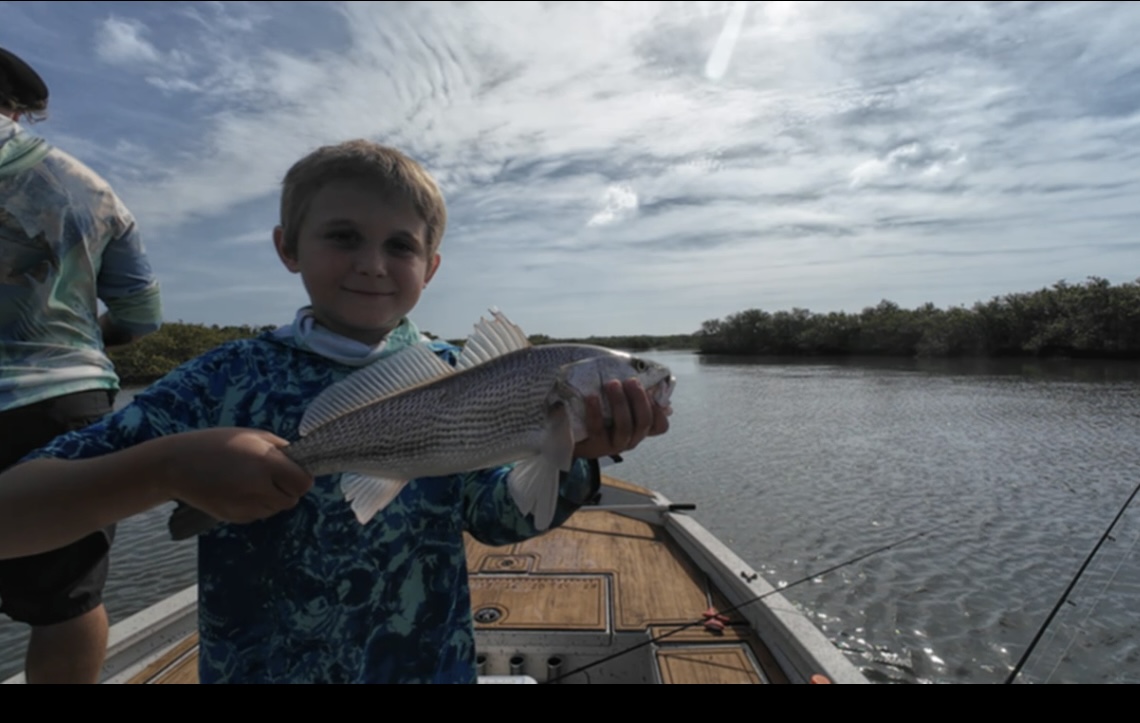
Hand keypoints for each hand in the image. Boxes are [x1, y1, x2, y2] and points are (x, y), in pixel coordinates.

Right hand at [159, 428, 313, 523]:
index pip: (303, 483)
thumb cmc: (216, 443)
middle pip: (291, 500)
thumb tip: (299, 460)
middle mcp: (259, 488)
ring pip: (275, 510)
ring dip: (272, 498)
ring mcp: (246, 506)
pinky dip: (255, 506)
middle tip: (271, 476)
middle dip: (287, 489)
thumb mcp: (252, 435)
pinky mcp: (234, 517)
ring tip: (251, 481)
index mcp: (266, 464)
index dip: (300, 478)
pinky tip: (238, 490)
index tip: (292, 471)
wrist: (177, 465)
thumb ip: (280, 448)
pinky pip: (257, 515)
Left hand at [573, 379, 669, 459]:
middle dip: (639, 400)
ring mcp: (614, 445)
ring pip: (624, 427)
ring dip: (620, 403)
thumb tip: (650, 383)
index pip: (660, 426)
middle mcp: (631, 439)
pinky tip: (592, 397)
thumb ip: (632, 395)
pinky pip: (598, 430)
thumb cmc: (600, 414)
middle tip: (630, 381)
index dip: (658, 410)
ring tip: (612, 384)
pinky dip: (595, 412)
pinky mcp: (595, 447)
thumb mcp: (618, 404)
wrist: (570, 435)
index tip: (650, 391)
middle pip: (643, 422)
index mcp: (639, 429)